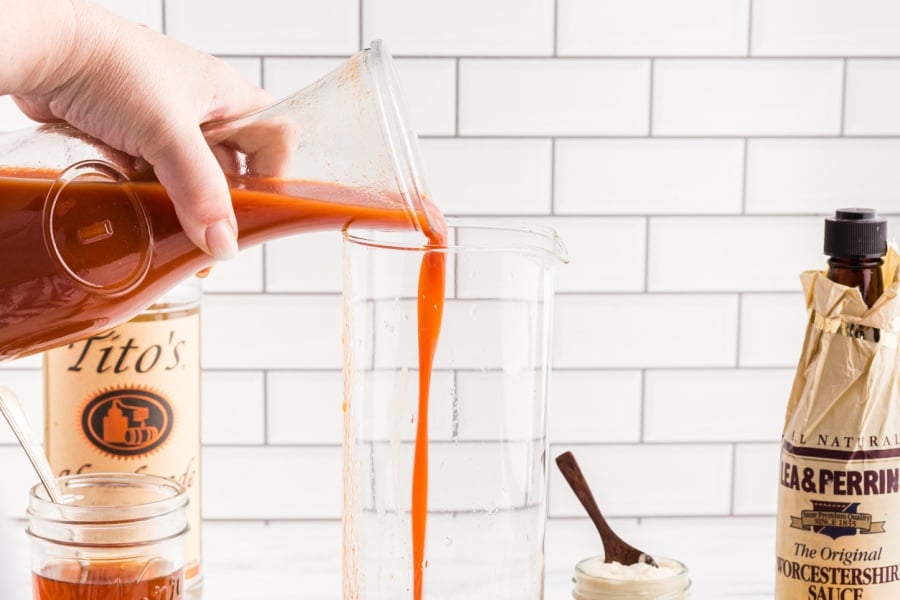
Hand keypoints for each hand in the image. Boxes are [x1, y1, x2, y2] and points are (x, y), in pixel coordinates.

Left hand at [9, 0, 270, 259]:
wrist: (44, 53)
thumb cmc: (111, 66)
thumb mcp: (168, 133)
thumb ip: (200, 190)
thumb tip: (223, 242)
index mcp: (225, 96)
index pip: (275, 135)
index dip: (275, 170)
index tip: (260, 204)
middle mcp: (199, 109)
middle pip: (232, 164)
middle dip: (225, 202)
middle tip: (216, 234)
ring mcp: (162, 123)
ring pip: (189, 175)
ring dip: (184, 203)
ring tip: (179, 232)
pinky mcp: (128, 136)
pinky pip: (153, 176)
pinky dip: (150, 196)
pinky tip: (145, 213)